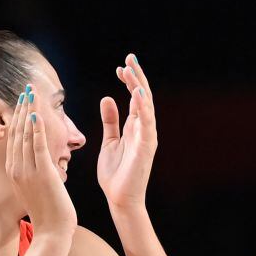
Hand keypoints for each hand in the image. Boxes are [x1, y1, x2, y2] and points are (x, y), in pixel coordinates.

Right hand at [5, 84, 76, 235]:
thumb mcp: (36, 189)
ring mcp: (27, 172)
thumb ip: (34, 173)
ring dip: (29, 112)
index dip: (17, 118)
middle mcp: (16, 169)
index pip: (14, 139)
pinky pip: (38, 147)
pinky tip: (38, 114)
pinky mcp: (42, 174)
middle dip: (21, 109)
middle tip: (26, 89)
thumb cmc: (49, 214)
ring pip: (26, 136)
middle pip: (17, 133)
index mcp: (14, 172)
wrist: (53, 232)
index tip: (22, 102)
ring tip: (31, 94)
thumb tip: (40, 162)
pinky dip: (37, 129)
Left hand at [98, 54, 156, 210]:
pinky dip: (143, 107)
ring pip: (145, 105)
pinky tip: (137, 92)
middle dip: (136, 76)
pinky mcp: (146, 147)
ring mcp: (147, 137)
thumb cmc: (116, 174)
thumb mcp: (109, 141)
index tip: (119, 67)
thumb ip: (110, 120)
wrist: (120, 198)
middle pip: (143, 96)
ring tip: (131, 68)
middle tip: (129, 57)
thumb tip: (108, 98)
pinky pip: (146, 123)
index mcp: (135, 127)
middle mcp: (144, 129)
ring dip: (138, 86)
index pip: (135, 98)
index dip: (129, 80)